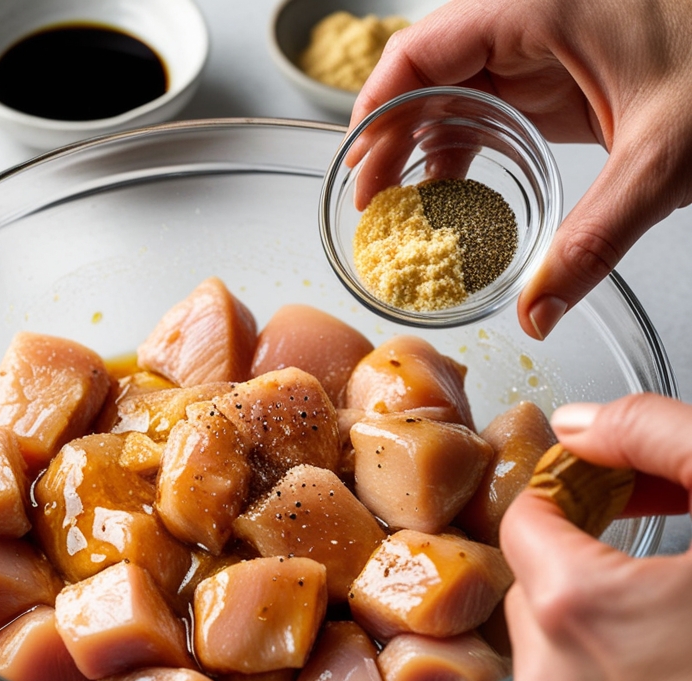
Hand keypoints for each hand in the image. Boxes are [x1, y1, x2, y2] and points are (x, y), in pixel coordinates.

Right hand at [348, 0, 691, 339]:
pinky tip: (452, 196)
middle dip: (390, 139)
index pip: (420, 50)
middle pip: (426, 75)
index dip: (374, 108)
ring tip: (400, 210)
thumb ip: (594, 240)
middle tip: (371, 206)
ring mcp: (545, 49)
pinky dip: (464, 153)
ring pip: (454, 94)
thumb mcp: (662, 158)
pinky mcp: (561, 79)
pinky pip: (491, 111)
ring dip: (422, 150)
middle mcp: (531, 21)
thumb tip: (536, 316)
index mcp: (539, 8)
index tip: (354, 167)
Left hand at [499, 393, 691, 680]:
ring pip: (546, 656)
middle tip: (644, 573)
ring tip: (666, 639)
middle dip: (575, 568)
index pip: (523, 519)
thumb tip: (581, 423)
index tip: (600, 500)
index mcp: (574, 604)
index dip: (566, 500)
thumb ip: (658, 438)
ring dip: (587, 635)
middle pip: (530, 588)